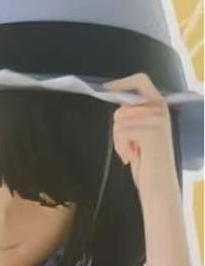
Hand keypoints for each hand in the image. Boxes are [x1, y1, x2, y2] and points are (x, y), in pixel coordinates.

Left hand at [103, 73, 175, 192]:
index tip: (107, 89)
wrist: (160, 184)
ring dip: (119, 141)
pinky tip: (131, 156)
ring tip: (131, 152)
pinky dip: (121, 147)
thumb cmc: (149, 163)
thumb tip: (118, 105)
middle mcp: (160, 109)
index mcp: (160, 106)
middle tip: (128, 146)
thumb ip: (135, 116)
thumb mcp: (143, 134)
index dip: (122, 83)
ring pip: (119, 121)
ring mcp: (156, 118)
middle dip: (117, 129)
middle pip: (121, 108)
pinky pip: (121, 132)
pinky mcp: (150, 130)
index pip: (141, 81)